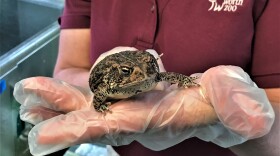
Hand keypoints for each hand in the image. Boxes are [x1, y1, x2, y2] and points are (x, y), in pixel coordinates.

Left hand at [14, 66, 273, 155]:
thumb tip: (251, 117)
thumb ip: (239, 107)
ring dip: (58, 103)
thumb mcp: (239, 100)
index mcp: (157, 119)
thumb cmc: (229, 103)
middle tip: (25, 105)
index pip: (114, 128)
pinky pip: (96, 96)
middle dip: (57, 115)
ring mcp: (131, 107)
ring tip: (28, 97)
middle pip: (91, 118)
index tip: (43, 137)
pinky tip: (54, 92)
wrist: (221, 104)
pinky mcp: (130, 97)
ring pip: (89, 107)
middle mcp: (138, 118)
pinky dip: (73, 94)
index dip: (79, 130)